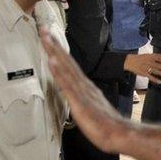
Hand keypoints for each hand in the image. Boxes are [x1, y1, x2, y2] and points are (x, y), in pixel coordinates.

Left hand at [38, 26, 126, 153]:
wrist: (117, 132)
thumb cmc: (105, 122)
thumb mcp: (91, 106)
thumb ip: (84, 96)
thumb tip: (76, 90)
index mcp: (85, 85)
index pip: (69, 64)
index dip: (59, 50)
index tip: (49, 37)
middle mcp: (83, 84)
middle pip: (66, 61)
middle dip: (54, 45)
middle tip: (43, 28)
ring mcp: (81, 91)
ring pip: (66, 68)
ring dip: (55, 53)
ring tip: (46, 38)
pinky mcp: (79, 101)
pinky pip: (67, 85)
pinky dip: (60, 72)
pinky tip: (53, 62)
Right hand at [123, 53, 160, 83]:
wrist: (130, 61)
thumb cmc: (141, 58)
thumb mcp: (149, 55)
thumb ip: (159, 56)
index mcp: (150, 57)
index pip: (159, 58)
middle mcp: (148, 62)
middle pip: (157, 65)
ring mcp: (146, 68)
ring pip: (154, 71)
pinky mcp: (143, 73)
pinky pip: (150, 77)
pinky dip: (155, 79)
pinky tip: (159, 81)